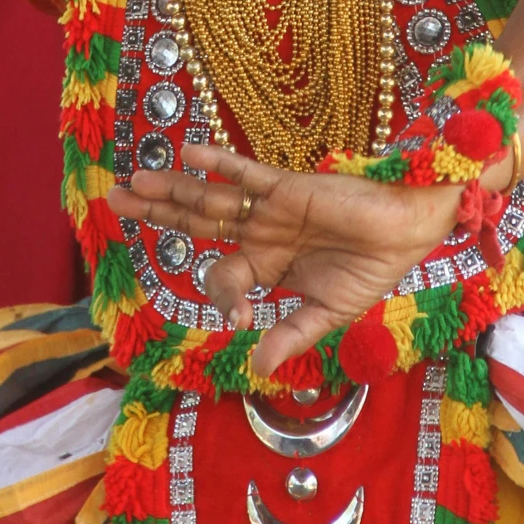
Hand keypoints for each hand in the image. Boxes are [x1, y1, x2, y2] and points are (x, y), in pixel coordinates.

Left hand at [110, 144, 462, 376]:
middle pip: (197, 221)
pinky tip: (186, 153)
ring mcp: (270, 208)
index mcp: (266, 265)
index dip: (224, 298)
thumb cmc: (372, 269)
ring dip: (172, 188)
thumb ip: (290, 336)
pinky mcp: (288, 187)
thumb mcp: (327, 314)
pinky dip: (219, 163)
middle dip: (156, 212)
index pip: (222, 277)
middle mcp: (260, 233)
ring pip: (211, 197)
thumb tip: (258, 370)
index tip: (243, 318)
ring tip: (133, 180)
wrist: (410, 230)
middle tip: (113, 199)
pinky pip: (247, 173)